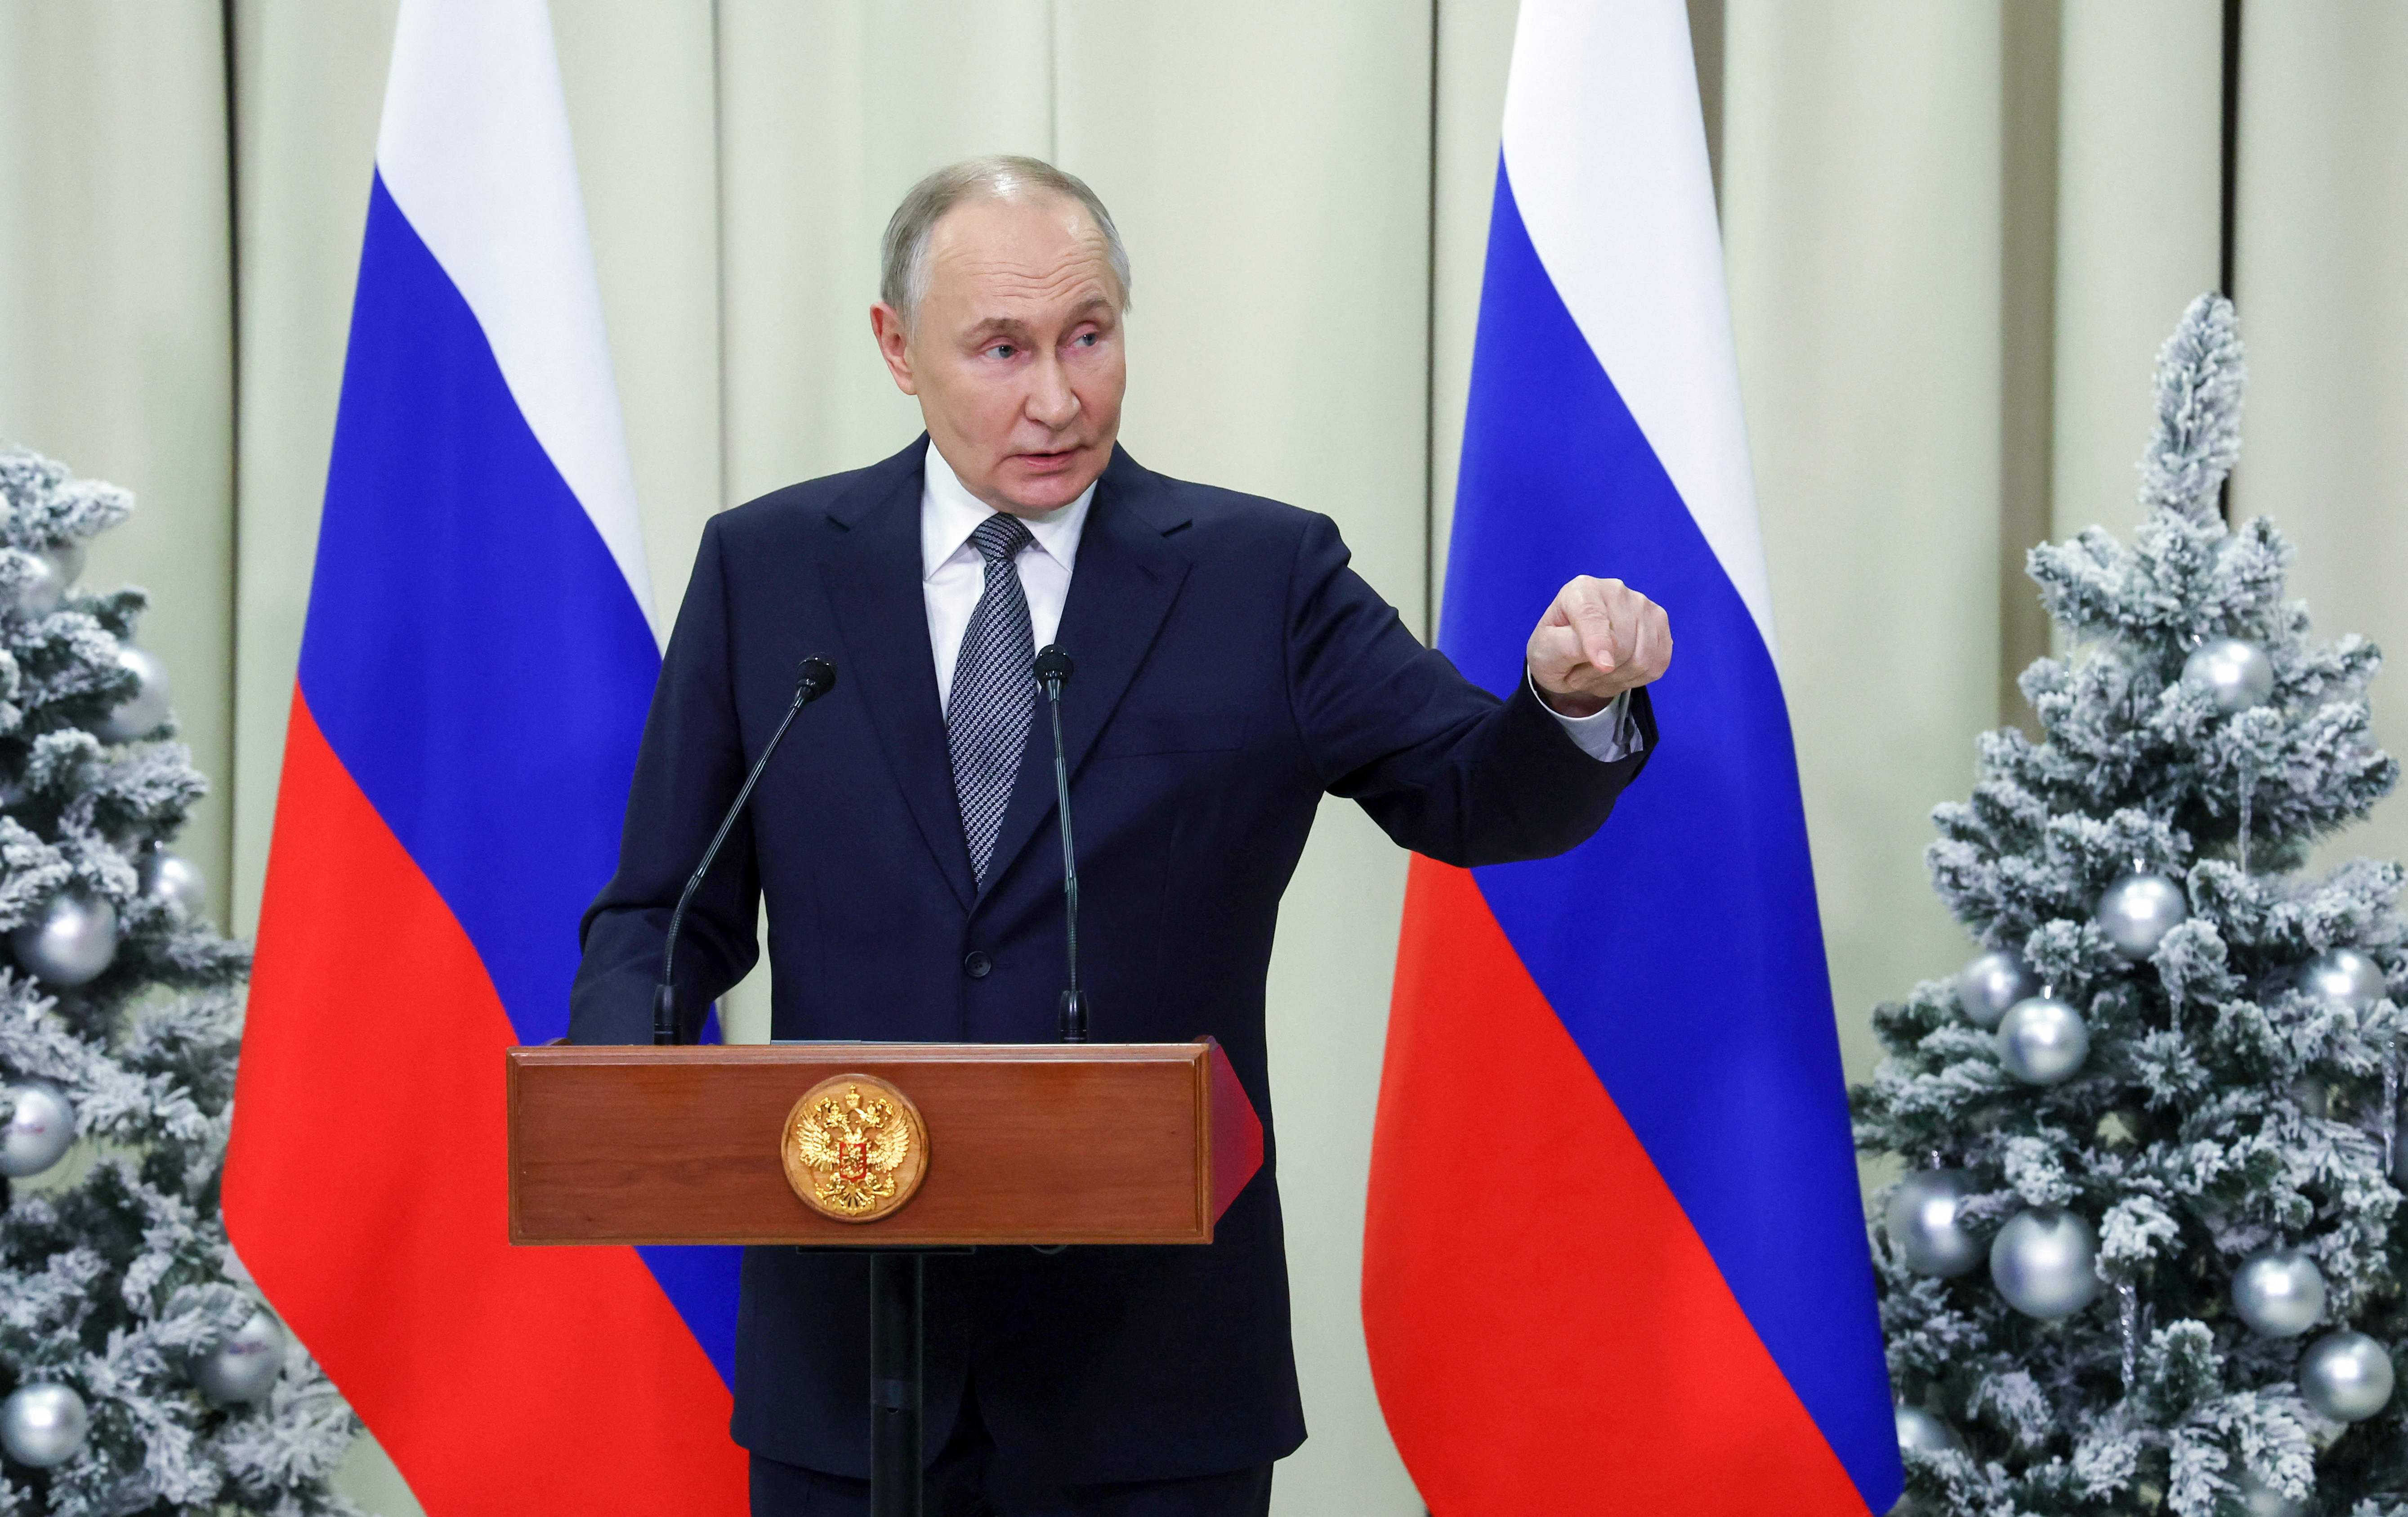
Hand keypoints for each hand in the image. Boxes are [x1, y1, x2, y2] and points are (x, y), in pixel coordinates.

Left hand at [1526, 576, 1671, 716]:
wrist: (1570, 654)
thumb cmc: (1554, 647)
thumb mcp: (1544, 650)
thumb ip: (1566, 648)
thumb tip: (1606, 661)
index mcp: (1581, 590)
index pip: (1593, 617)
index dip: (1599, 643)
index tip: (1603, 666)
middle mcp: (1616, 591)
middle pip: (1622, 645)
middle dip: (1599, 673)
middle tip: (1577, 675)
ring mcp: (1643, 606)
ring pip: (1642, 659)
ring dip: (1616, 679)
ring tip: (1595, 674)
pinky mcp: (1660, 625)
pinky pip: (1657, 665)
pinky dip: (1635, 680)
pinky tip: (1616, 673)